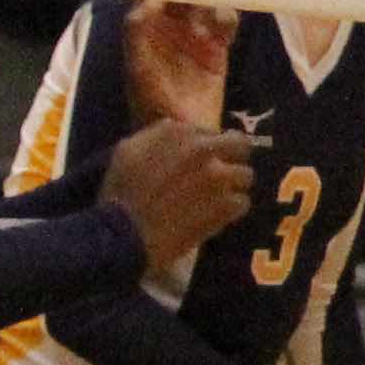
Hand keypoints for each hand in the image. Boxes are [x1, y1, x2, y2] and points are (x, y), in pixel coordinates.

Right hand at [102, 118, 256, 265]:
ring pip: (245, 175)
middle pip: (240, 145)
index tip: (202, 160)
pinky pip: (242, 203)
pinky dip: (232, 211)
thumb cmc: (119, 192)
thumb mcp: (128, 151)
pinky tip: (217, 217)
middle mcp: (203, 148)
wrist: (124, 232)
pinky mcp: (227, 204)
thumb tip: (178, 132)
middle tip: (226, 172)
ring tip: (219, 199)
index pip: (210, 132)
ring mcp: (218, 177)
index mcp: (177, 132)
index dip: (208, 147)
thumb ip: (157, 137)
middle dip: (235, 157)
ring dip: (234, 186)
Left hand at [127, 0, 234, 139]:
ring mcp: (195, 39)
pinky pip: (226, 26)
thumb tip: (146, 1)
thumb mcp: (138, 67)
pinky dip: (228, 19)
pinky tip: (226, 24)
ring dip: (212, 3)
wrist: (182, 132)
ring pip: (206, 8)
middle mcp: (170, 30)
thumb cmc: (152, 101)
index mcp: (146, 31)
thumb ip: (138, 33)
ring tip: (215, 8)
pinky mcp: (218, 50)